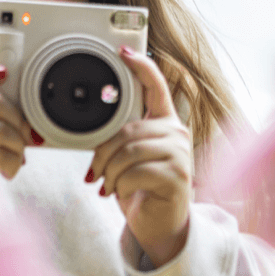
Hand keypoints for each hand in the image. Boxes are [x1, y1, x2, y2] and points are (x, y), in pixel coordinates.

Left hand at [87, 46, 192, 266]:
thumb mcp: (128, 158)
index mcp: (164, 122)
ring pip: (128, 151)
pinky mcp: (178, 176)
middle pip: (127, 129)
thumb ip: (120, 137)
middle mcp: (176, 132)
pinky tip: (122, 192)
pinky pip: (135, 172)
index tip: (123, 51)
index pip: (156, 85)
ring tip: (109, 184)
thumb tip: (94, 133)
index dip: (140, 65)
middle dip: (103, 154)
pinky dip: (120, 185)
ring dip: (109, 172)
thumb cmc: (141, 189)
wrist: (159, 225)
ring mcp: (180, 153)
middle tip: (96, 172)